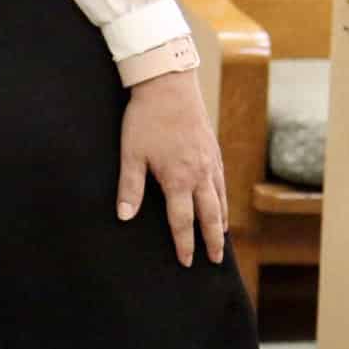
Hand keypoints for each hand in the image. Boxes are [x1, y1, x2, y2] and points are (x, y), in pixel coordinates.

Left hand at [117, 70, 227, 267]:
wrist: (169, 86)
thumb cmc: (145, 119)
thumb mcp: (131, 153)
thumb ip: (129, 187)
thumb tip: (124, 217)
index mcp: (178, 179)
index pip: (182, 221)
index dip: (184, 243)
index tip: (186, 261)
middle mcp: (199, 175)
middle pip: (210, 216)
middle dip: (212, 240)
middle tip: (216, 260)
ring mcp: (210, 162)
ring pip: (220, 199)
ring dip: (221, 221)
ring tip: (222, 238)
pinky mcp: (213, 150)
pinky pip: (222, 182)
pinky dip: (224, 198)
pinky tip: (221, 202)